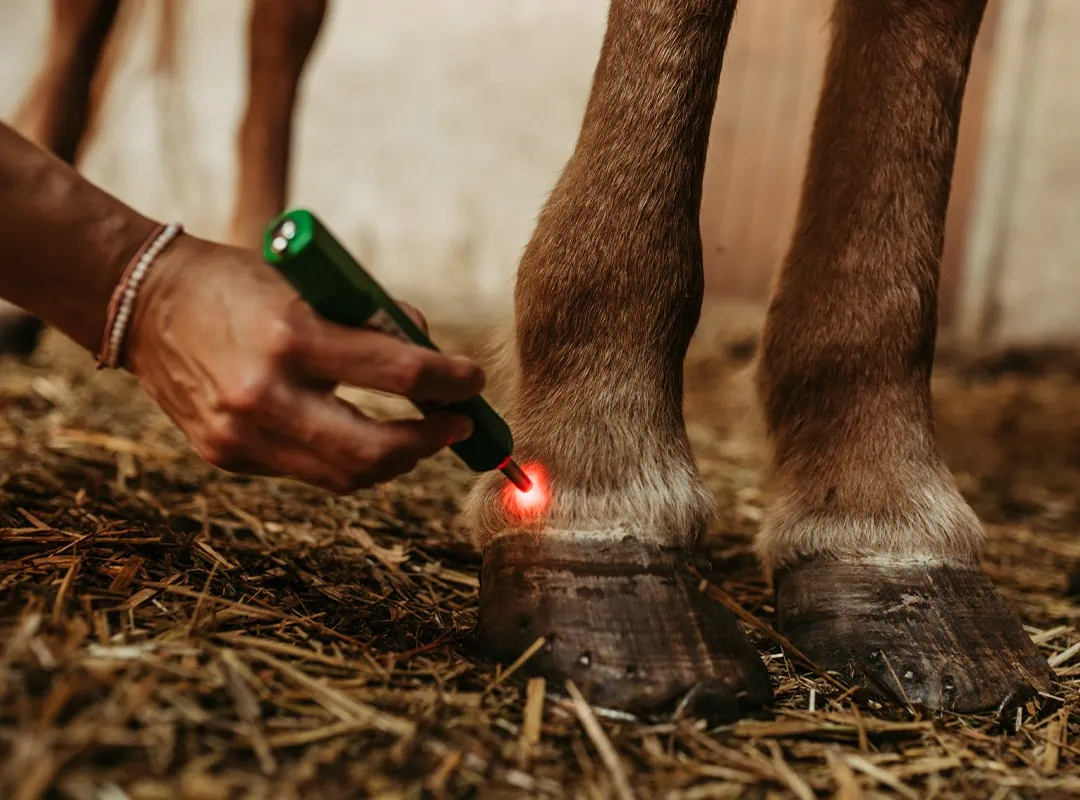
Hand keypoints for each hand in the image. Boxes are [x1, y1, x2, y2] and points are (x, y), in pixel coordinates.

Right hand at [124, 233, 484, 492]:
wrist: (142, 303)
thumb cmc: (237, 283)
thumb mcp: (309, 281)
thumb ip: (373, 317)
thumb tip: (432, 353)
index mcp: (292, 335)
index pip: (401, 372)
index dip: (451, 382)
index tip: (473, 381)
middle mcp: (265, 393)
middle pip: (376, 450)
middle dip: (429, 442)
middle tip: (456, 425)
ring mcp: (241, 434)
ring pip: (344, 475)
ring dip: (394, 460)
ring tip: (418, 438)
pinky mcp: (226, 456)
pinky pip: (306, 471)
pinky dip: (344, 459)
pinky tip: (359, 438)